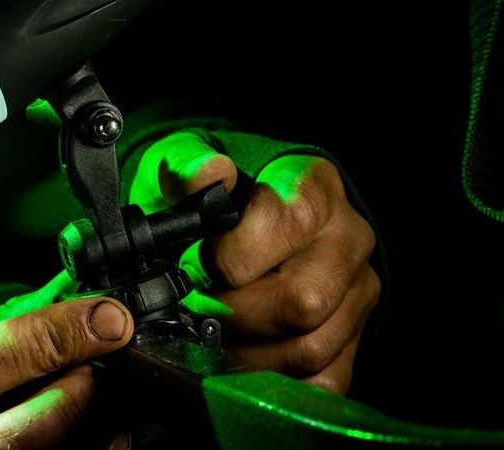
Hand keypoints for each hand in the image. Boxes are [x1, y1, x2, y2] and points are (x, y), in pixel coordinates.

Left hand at [129, 131, 379, 393]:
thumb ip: (190, 165)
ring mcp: (356, 290)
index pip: (291, 223)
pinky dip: (273, 379)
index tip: (197, 260)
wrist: (232, 212)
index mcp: (313, 185)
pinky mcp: (353, 336)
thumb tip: (211, 175)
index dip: (233, 253)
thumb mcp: (185, 160)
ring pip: (310, 348)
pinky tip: (241, 354)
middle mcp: (347, 237)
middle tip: (200, 305)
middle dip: (235, 313)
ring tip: (215, 330)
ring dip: (247, 352)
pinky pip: (324, 381)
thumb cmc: (209, 191)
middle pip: (303, 301)